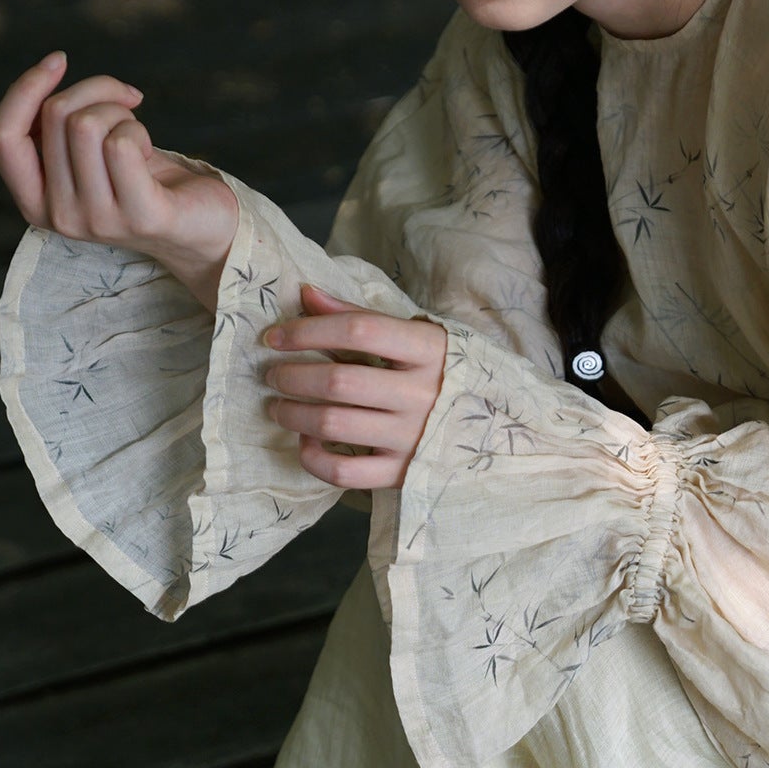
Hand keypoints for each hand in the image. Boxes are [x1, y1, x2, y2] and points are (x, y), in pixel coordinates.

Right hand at [0, 50, 239, 300]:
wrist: (203, 226)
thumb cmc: (143, 179)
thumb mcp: (88, 154)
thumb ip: (58, 127)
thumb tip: (49, 72)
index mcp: (34, 203)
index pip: (2, 137)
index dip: (24, 88)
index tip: (59, 60)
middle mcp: (59, 217)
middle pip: (55, 116)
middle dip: (96, 90)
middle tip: (126, 101)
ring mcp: (98, 221)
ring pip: (86, 124)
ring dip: (119, 110)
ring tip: (138, 133)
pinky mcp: (140, 217)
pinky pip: (122, 143)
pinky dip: (139, 129)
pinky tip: (151, 150)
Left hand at [263, 284, 448, 489]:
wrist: (495, 427)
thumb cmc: (442, 372)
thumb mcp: (413, 336)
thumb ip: (358, 315)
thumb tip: (305, 293)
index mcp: (429, 350)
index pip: (358, 331)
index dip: (308, 330)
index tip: (275, 337)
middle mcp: (423, 394)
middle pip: (338, 381)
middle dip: (292, 376)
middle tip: (273, 374)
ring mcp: (413, 438)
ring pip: (333, 425)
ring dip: (292, 414)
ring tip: (278, 406)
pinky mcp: (403, 473)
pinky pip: (344, 472)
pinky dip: (313, 457)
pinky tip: (306, 441)